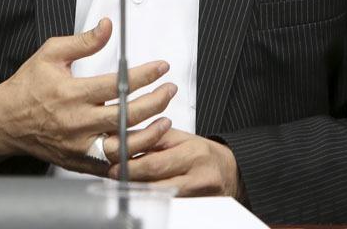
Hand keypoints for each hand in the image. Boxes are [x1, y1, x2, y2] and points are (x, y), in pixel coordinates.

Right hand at [0, 18, 176, 171]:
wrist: (4, 121)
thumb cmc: (27, 86)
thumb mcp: (51, 54)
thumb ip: (83, 41)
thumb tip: (107, 26)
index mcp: (71, 93)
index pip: (118, 84)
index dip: (145, 75)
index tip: (161, 67)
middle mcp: (77, 122)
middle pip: (126, 115)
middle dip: (155, 102)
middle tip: (169, 90)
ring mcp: (78, 146)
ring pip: (123, 146)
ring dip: (149, 134)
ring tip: (166, 120)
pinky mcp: (78, 161)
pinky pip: (111, 165)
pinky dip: (131, 157)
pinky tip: (145, 145)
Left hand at [111, 128, 242, 197]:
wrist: (232, 172)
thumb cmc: (204, 153)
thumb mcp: (181, 138)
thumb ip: (153, 138)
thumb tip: (123, 141)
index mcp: (193, 154)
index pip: (153, 163)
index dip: (129, 165)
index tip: (114, 164)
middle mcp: (197, 177)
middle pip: (153, 184)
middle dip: (129, 179)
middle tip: (114, 175)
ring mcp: (197, 197)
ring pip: (158, 197)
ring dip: (138, 189)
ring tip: (125, 182)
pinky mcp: (195, 209)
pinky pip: (167, 204)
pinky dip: (151, 197)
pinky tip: (143, 190)